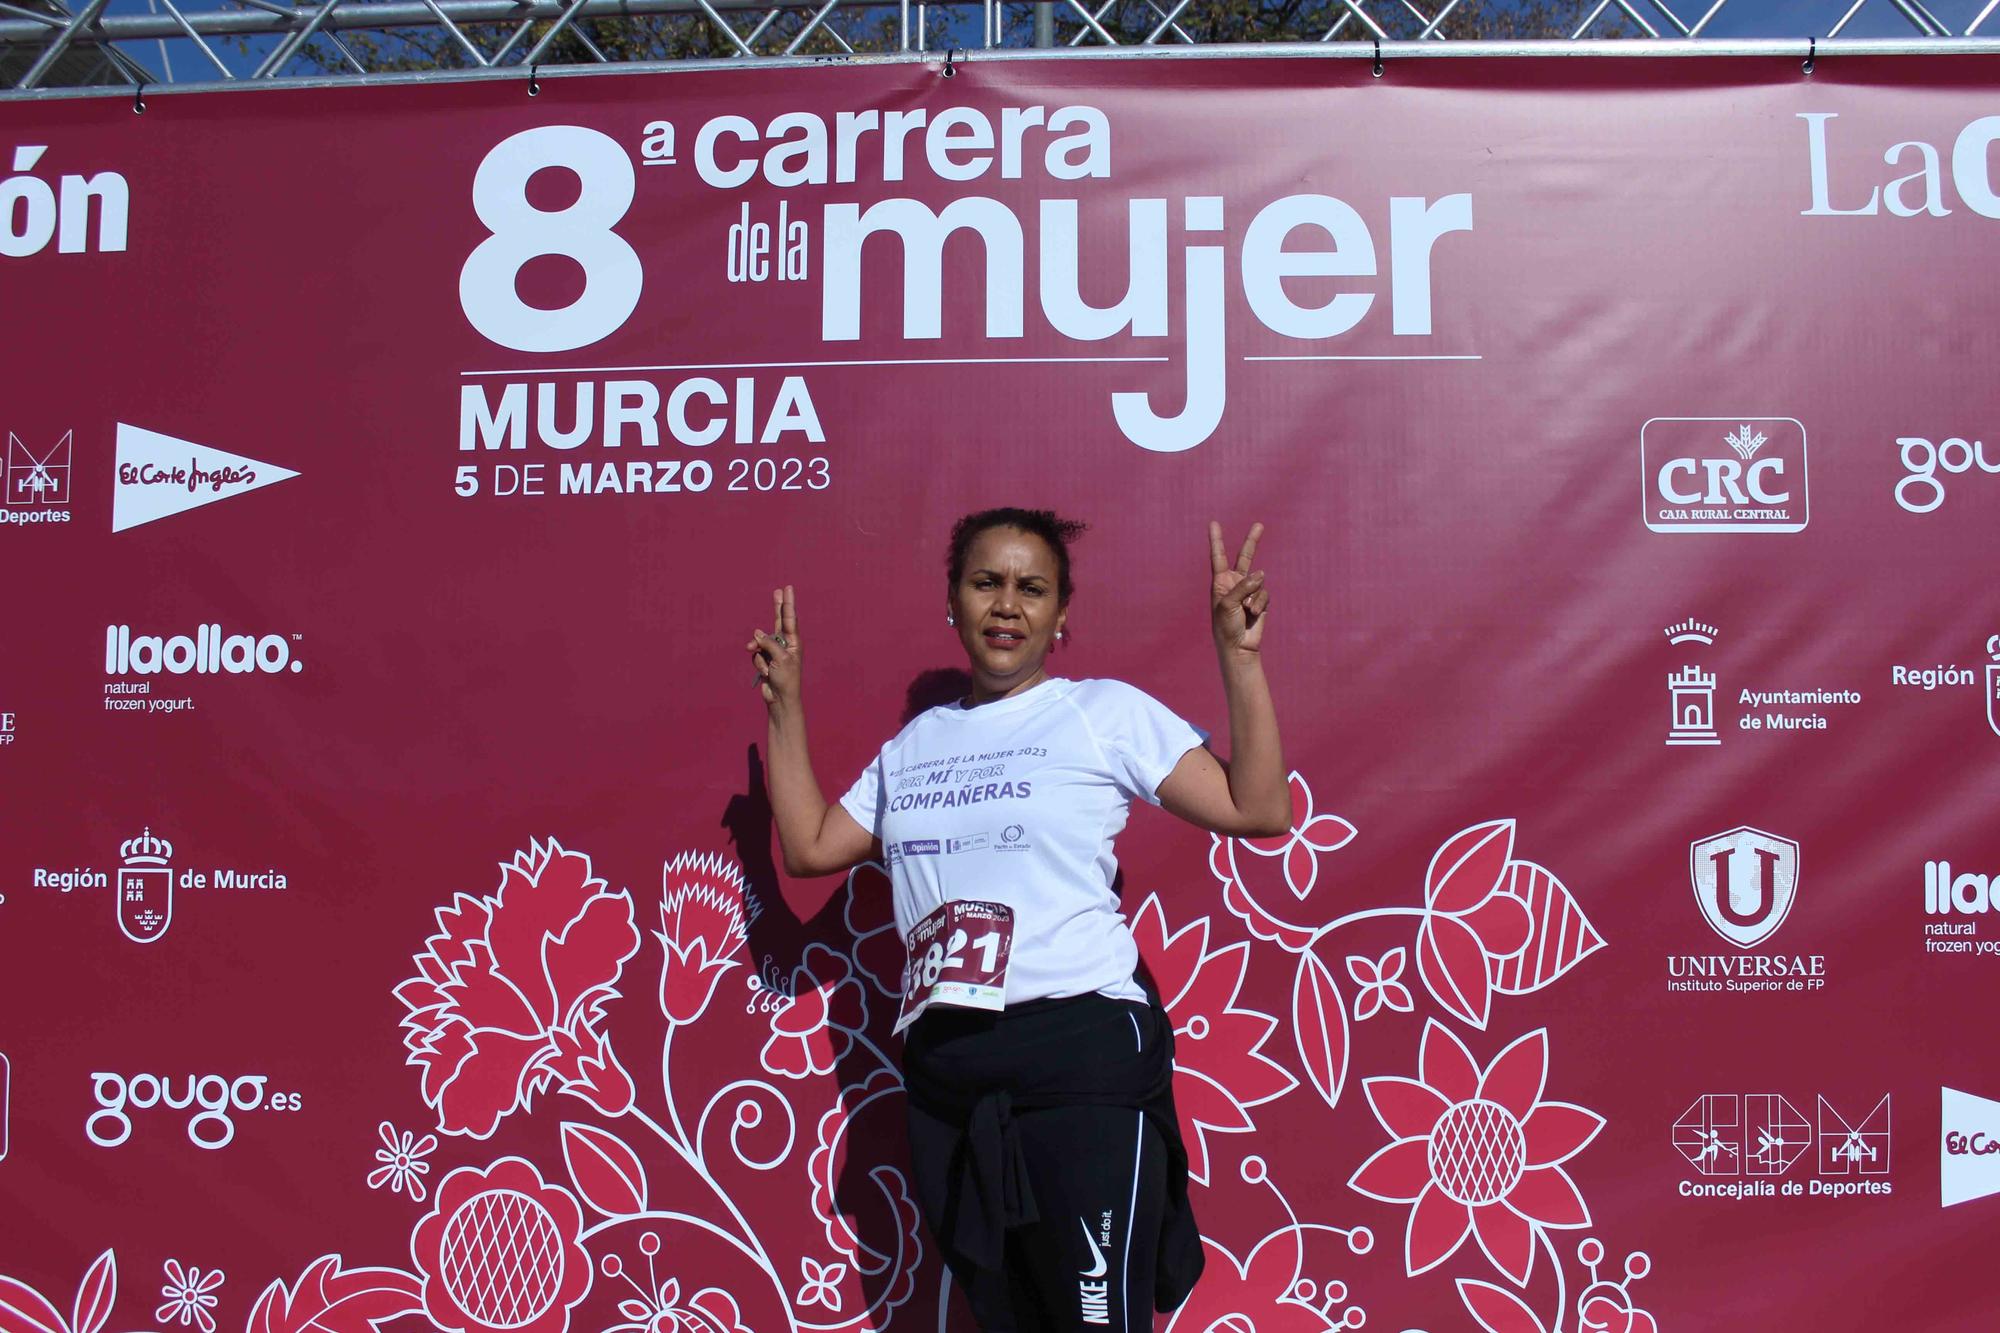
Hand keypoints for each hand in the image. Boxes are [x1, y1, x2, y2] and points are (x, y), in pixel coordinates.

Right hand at [747, 586, 800, 707]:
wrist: (780, 699)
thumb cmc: (786, 679)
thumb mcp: (780, 659)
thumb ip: (769, 643)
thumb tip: (757, 632)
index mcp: (794, 642)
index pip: (790, 618)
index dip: (788, 603)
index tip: (787, 588)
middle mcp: (785, 644)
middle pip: (779, 621)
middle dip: (777, 607)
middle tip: (777, 591)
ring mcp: (774, 652)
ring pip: (760, 642)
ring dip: (760, 655)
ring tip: (766, 666)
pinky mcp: (765, 660)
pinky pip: (756, 655)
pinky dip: (758, 664)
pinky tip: (765, 673)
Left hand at [1208, 520, 1268, 658]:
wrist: (1238, 647)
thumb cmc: (1225, 626)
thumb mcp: (1228, 603)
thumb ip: (1244, 586)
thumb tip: (1262, 573)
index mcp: (1220, 582)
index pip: (1218, 556)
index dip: (1216, 540)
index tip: (1213, 523)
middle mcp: (1235, 583)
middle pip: (1244, 557)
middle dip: (1252, 541)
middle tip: (1259, 524)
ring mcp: (1249, 591)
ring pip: (1259, 581)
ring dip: (1253, 597)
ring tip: (1245, 612)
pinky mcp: (1261, 600)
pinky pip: (1265, 594)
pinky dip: (1260, 604)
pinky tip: (1253, 615)